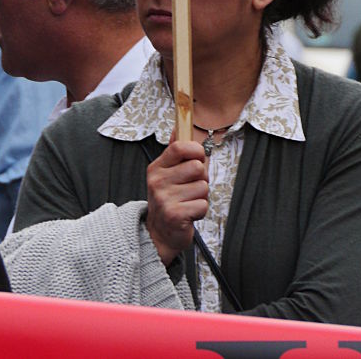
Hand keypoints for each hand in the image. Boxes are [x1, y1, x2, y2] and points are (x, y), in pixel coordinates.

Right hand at [146, 140, 208, 265]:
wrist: (160, 234)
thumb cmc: (169, 199)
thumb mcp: (166, 174)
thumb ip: (174, 152)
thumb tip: (177, 127)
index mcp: (157, 168)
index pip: (179, 147)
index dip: (195, 150)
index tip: (198, 157)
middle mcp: (158, 181)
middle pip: (197, 167)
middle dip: (201, 178)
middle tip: (190, 188)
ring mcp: (165, 198)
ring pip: (203, 187)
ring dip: (201, 196)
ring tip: (188, 202)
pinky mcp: (175, 215)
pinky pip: (203, 204)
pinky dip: (201, 210)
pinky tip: (189, 214)